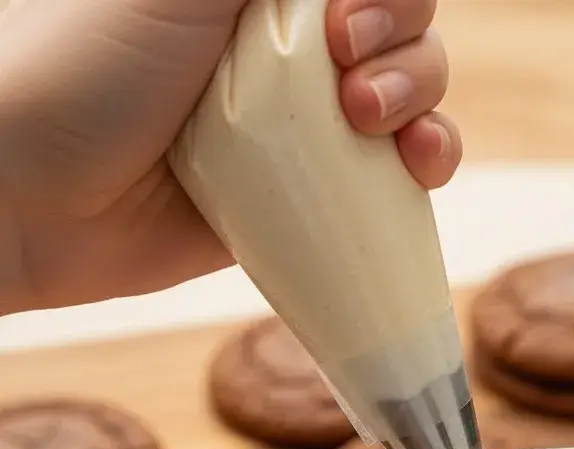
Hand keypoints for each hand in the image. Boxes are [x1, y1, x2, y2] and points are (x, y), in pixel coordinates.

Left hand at [0, 0, 458, 312]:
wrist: (36, 196)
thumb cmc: (88, 64)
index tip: (341, 20)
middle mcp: (286, 48)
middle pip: (400, 29)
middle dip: (405, 46)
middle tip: (350, 71)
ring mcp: (301, 125)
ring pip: (410, 99)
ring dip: (424, 104)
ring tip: (381, 128)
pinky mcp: (307, 196)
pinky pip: (391, 179)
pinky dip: (426, 167)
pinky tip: (420, 171)